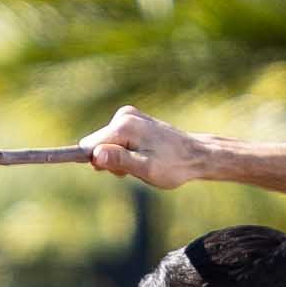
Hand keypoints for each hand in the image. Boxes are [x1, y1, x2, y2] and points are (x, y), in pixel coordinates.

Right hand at [81, 106, 207, 190]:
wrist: (196, 154)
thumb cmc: (173, 165)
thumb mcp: (146, 169)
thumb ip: (120, 161)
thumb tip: (95, 155)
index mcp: (123, 126)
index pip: (88, 146)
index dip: (98, 163)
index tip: (115, 171)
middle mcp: (123, 115)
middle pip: (95, 144)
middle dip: (109, 160)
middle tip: (133, 169)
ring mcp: (128, 115)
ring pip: (105, 143)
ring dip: (118, 157)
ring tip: (141, 162)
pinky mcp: (132, 119)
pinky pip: (114, 139)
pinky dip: (124, 150)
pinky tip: (142, 154)